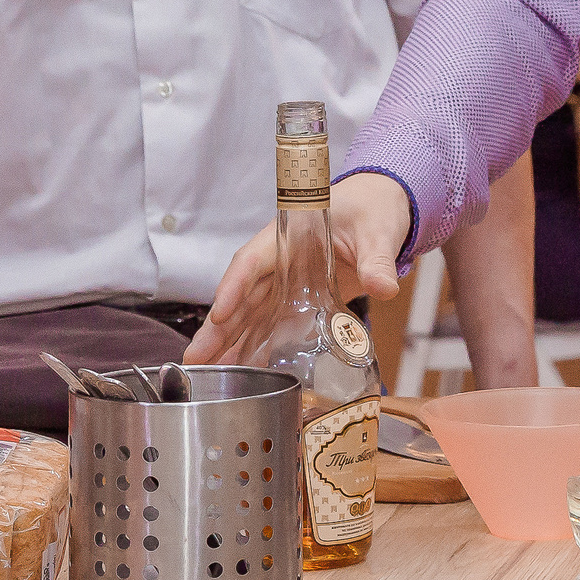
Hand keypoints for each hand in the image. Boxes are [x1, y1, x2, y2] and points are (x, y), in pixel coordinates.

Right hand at [186, 173, 411, 365]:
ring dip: (227, 342)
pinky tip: (238, 370)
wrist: (380, 207)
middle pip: (242, 294)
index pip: (253, 260)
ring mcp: (285, 282)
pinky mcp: (297, 299)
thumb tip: (383, 287)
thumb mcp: (378, 231)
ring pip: (248, 313)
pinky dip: (252, 346)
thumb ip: (377, 259)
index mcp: (289, 235)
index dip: (234, 287)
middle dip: (217, 328)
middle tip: (195, 359)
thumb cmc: (372, 209)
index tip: (220, 314)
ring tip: (204, 373)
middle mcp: (279, 261)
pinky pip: (268, 323)